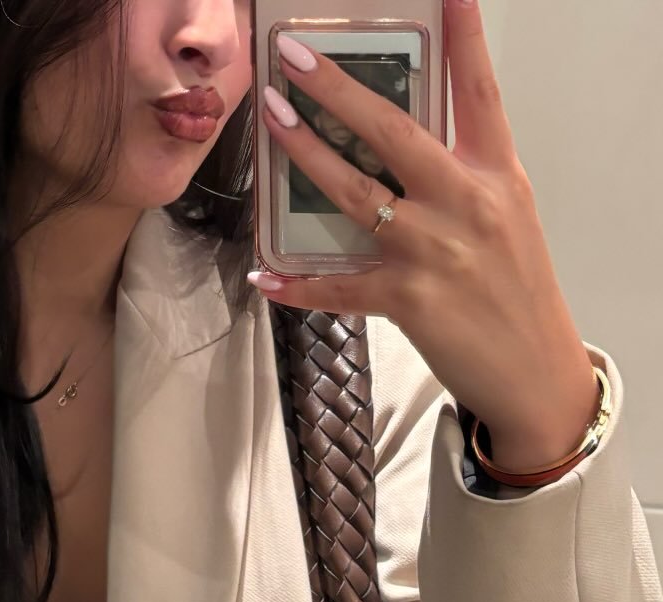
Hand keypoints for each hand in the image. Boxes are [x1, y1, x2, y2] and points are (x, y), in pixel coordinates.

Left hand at [248, 0, 599, 469]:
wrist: (535, 368)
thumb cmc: (516, 290)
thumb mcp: (506, 218)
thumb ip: (461, 179)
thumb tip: (402, 152)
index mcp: (497, 175)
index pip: (480, 93)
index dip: (465, 37)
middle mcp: (467, 203)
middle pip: (395, 132)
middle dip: (339, 91)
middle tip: (296, 58)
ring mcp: (436, 251)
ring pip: (358, 194)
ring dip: (308, 157)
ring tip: (272, 126)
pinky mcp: (409, 300)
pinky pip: (340, 288)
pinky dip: (299, 286)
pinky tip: (264, 278)